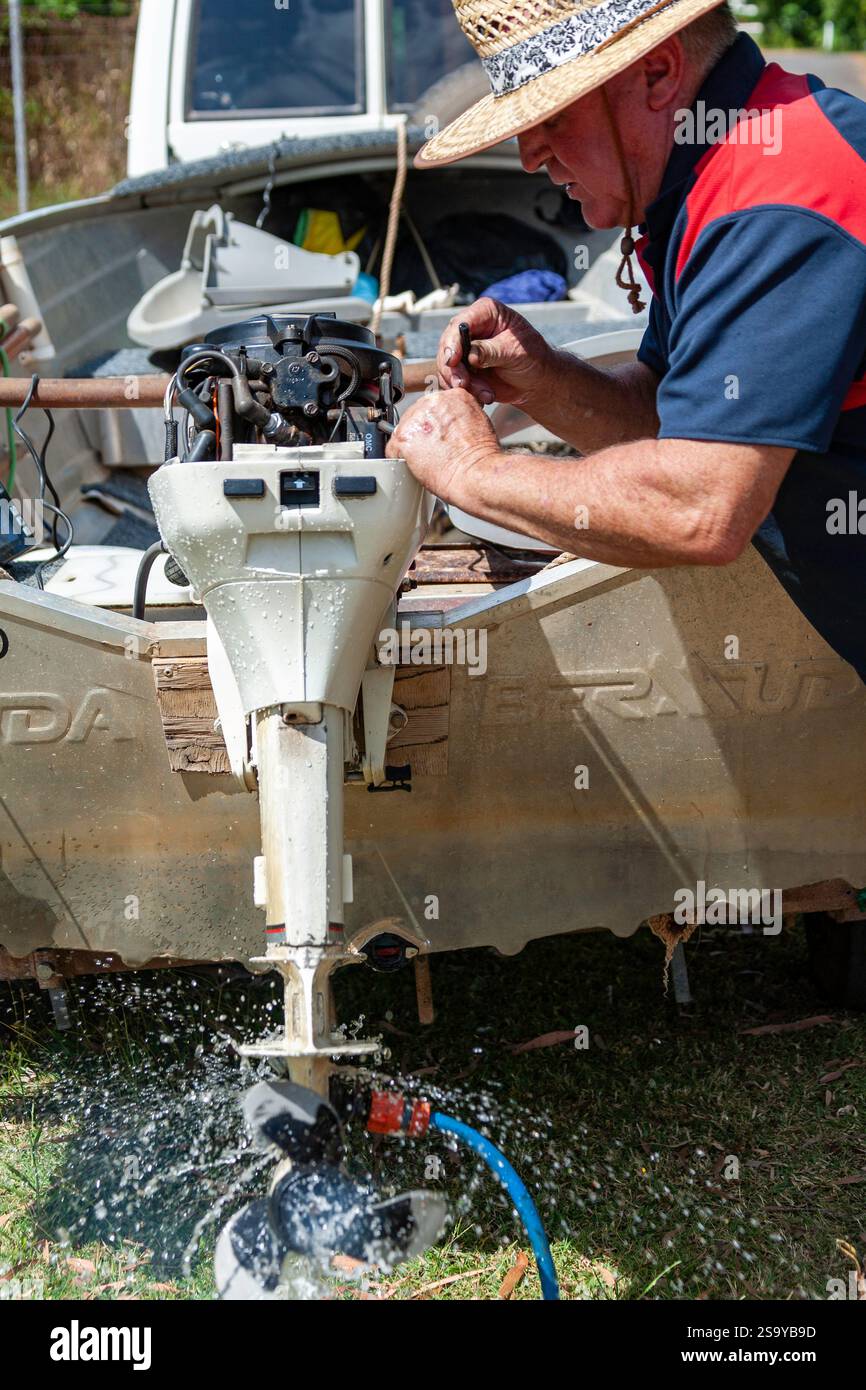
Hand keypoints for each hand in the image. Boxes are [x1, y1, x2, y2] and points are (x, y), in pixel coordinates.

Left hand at [386, 387, 499, 498]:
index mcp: (454, 396)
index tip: (441, 437)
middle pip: (417, 417)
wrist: (475, 474)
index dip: (436, 426)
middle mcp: (432, 402)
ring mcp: (415, 419)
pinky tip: (419, 466)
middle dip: (422, 435)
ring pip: (404, 432)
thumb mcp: (478, 423)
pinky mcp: (403, 437)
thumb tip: (449, 426)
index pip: (435, 406)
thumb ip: (459, 418)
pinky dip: (401, 460)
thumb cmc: (480, 457)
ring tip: (431, 460)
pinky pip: (393, 449)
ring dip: (413, 446)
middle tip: (436, 452)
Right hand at [437, 297, 553, 407]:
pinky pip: (452, 380)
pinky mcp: (463, 368)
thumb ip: (492, 352)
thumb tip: (470, 355)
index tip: (452, 361)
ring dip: (462, 384)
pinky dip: (465, 392)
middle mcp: (471, 327)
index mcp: (486, 313)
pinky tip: (484, 397)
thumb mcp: (516, 352)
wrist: (537, 382)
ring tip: (487, 395)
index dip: (453, 341)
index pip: (461, 323)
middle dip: (453, 368)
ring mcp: (465, 349)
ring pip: (447, 366)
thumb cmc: (533, 358)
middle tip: (463, 385)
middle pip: (448, 345)